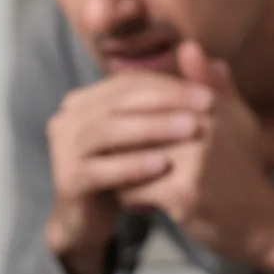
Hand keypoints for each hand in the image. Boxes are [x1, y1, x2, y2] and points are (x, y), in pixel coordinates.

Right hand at [45, 70, 213, 273]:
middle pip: (119, 101)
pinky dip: (132, 165)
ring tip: (191, 129)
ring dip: (153, 128)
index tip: (211, 93)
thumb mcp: (146, 135)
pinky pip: (101, 169)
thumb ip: (170, 98)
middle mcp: (68, 118)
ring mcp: (62, 149)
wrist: (88, 222)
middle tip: (208, 105)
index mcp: (85, 101)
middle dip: (167, 101)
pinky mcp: (66, 180)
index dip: (169, 85)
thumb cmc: (122, 174)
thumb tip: (199, 52)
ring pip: (109, 131)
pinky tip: (164, 165)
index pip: (128, 83)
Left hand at [118, 42, 273, 273]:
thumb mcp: (234, 119)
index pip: (145, 99)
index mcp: (207, 104)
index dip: (131, 123)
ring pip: (125, 159)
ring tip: (139, 184)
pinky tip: (147, 205)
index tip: (134, 142)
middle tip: (127, 165)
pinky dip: (132, 200)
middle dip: (123, 149)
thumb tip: (188, 46)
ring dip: (125, 175)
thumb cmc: (241, 168)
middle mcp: (201, 124)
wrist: (261, 220)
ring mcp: (192, 158)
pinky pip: (130, 190)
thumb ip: (209, 85)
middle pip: (131, 129)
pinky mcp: (182, 192)